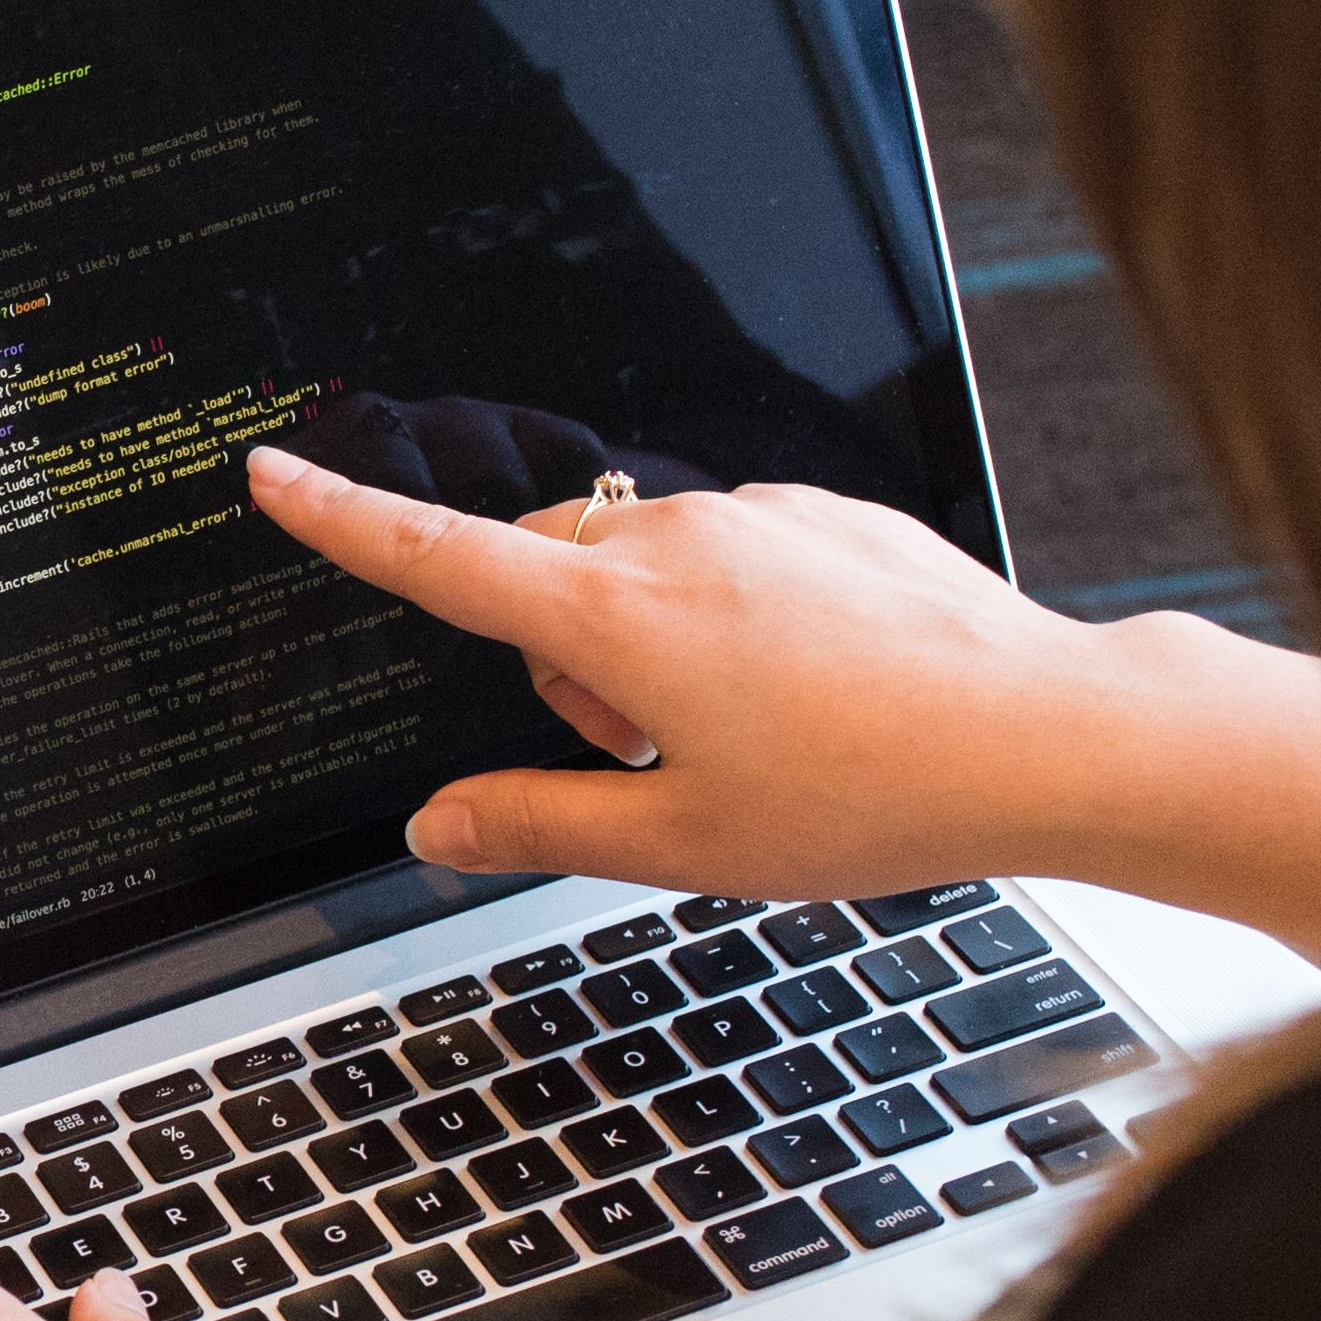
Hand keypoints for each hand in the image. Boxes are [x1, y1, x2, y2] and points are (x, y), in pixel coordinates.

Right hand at [245, 447, 1320, 987]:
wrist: (1046, 734)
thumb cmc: (872, 792)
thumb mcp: (681, 845)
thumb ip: (536, 824)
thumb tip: (437, 827)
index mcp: (615, 618)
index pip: (438, 558)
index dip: (341, 522)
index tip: (274, 475)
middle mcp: (675, 539)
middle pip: (542, 572)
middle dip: (556, 657)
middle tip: (644, 758)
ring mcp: (756, 517)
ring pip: (638, 565)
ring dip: (646, 643)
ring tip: (751, 737)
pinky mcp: (823, 515)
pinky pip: (729, 552)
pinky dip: (731, 617)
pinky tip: (814, 693)